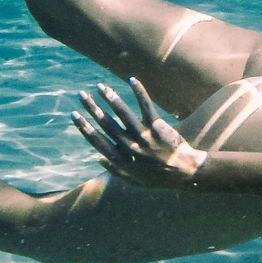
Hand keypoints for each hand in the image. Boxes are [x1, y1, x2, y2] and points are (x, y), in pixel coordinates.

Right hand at [73, 78, 206, 187]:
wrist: (186, 173)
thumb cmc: (161, 177)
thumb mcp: (136, 181)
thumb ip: (116, 171)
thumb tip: (98, 158)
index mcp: (122, 160)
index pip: (98, 141)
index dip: (85, 127)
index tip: (75, 115)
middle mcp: (130, 147)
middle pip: (106, 124)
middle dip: (92, 108)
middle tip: (81, 95)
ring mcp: (144, 137)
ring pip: (123, 114)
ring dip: (110, 98)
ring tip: (100, 86)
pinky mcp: (158, 128)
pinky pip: (146, 107)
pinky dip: (139, 92)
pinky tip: (132, 80)